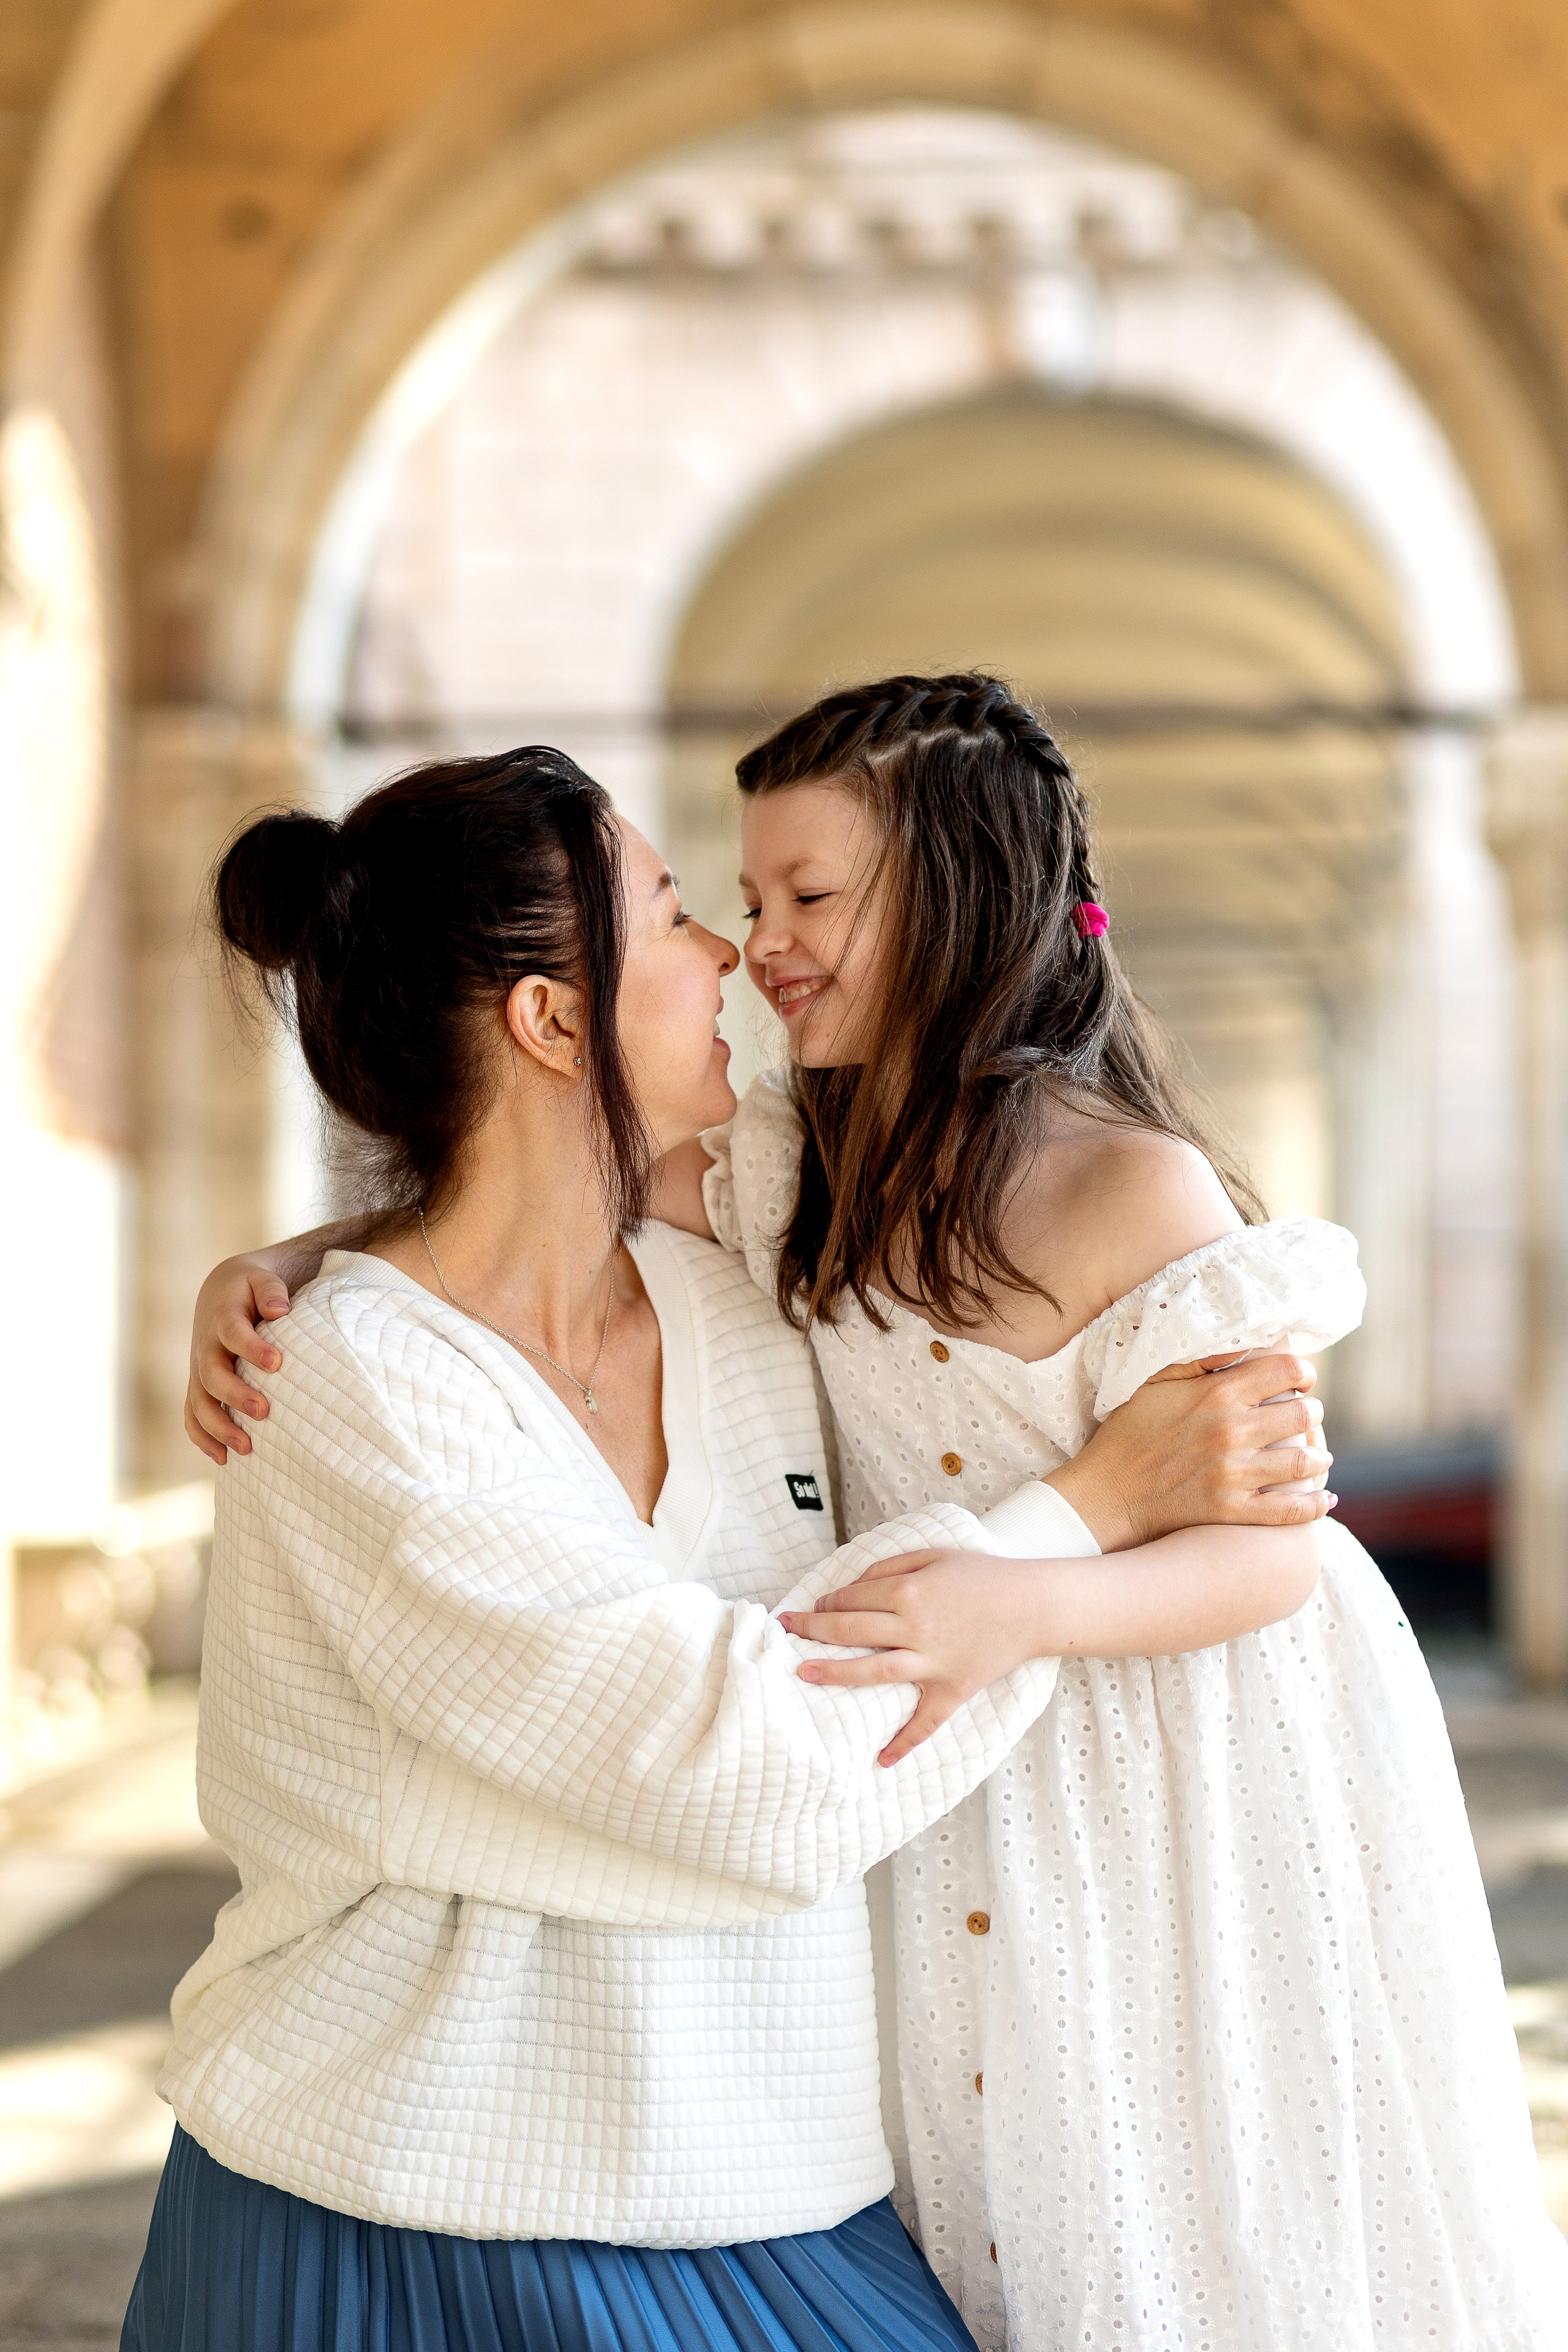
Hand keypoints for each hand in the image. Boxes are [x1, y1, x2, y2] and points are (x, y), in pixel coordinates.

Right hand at [185, 1257, 292, 1465]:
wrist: (222, 1290)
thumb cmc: (252, 1286)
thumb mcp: (262, 1277)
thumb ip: (271, 1289)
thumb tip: (280, 1310)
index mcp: (222, 1316)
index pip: (233, 1332)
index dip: (251, 1348)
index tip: (277, 1363)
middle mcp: (205, 1346)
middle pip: (212, 1375)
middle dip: (235, 1396)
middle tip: (264, 1411)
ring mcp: (198, 1368)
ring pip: (198, 1402)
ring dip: (218, 1427)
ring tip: (246, 1449)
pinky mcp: (199, 1385)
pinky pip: (192, 1415)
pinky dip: (202, 1438)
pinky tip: (223, 1459)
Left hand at [782, 1550, 1038, 1765]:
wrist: (1032, 1604)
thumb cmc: (982, 1576)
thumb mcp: (935, 1556)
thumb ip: (890, 1566)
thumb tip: (853, 1585)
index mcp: (910, 1591)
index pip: (853, 1597)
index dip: (828, 1600)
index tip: (815, 1604)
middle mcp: (916, 1628)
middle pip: (852, 1631)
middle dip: (813, 1629)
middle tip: (786, 1630)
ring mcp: (933, 1662)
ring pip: (873, 1672)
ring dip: (835, 1674)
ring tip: (804, 1673)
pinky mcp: (952, 1688)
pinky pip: (925, 1721)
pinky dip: (904, 1743)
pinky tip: (881, 1761)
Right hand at [1046, 1351, 1331, 1551]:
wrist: (1105, 1495)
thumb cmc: (1126, 1434)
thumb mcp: (1153, 1383)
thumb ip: (1198, 1361)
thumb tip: (1240, 1344)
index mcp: (1216, 1394)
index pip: (1285, 1370)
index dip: (1302, 1372)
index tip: (1300, 1379)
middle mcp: (1231, 1431)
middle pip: (1303, 1414)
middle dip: (1312, 1412)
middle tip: (1307, 1415)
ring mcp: (1234, 1474)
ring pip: (1304, 1461)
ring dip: (1318, 1456)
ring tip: (1318, 1455)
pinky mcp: (1232, 1511)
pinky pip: (1290, 1511)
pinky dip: (1314, 1506)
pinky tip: (1324, 1500)